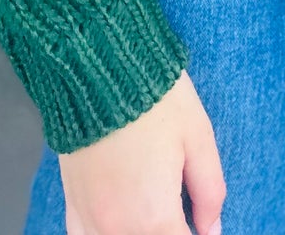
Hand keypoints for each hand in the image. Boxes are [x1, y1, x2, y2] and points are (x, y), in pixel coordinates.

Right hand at [59, 67, 223, 234]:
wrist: (98, 66)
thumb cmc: (155, 97)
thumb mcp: (199, 138)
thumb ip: (209, 192)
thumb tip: (212, 229)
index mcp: (153, 216)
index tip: (201, 224)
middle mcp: (117, 228)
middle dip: (170, 230)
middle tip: (183, 211)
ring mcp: (90, 219)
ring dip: (140, 232)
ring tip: (156, 212)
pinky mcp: (71, 203)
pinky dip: (109, 232)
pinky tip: (124, 219)